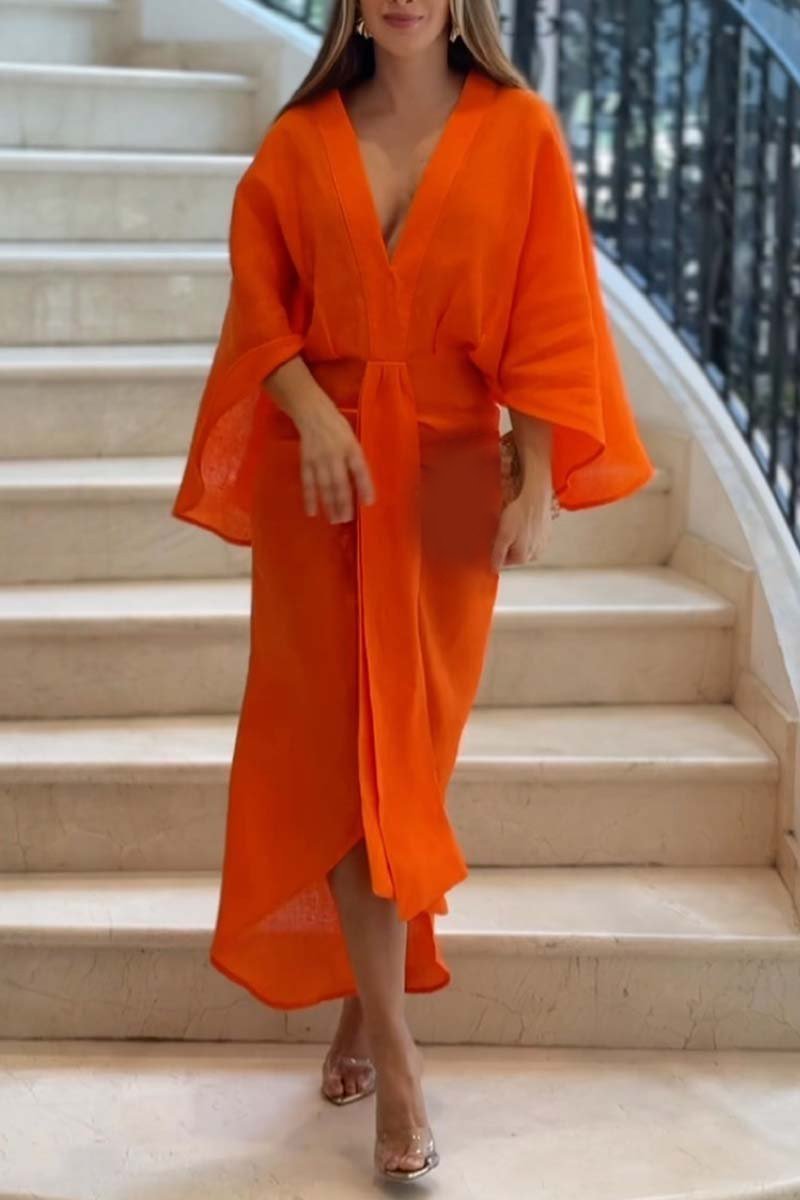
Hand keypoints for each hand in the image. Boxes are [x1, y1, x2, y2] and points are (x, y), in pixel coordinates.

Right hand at [292, 392, 375, 522]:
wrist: (312, 412)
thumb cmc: (337, 426)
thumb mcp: (352, 439)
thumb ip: (355, 460)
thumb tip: (360, 485)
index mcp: (350, 447)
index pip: (359, 469)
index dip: (364, 486)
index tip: (369, 502)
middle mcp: (335, 454)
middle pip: (340, 482)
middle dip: (344, 503)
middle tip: (347, 519)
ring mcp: (319, 459)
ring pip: (324, 486)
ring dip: (329, 504)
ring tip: (334, 520)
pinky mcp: (306, 461)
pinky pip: (308, 482)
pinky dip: (310, 498)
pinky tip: (312, 511)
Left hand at [490, 482, 553, 570]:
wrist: (536, 499)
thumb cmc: (519, 515)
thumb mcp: (503, 535)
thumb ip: (498, 554)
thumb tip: (494, 570)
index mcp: (522, 558)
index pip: (504, 562)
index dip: (497, 550)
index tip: (495, 538)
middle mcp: (534, 556)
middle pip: (515, 555)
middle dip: (508, 545)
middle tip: (505, 530)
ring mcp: (542, 546)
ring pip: (524, 547)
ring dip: (518, 539)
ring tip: (515, 524)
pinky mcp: (547, 535)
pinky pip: (533, 539)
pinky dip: (528, 533)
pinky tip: (525, 522)